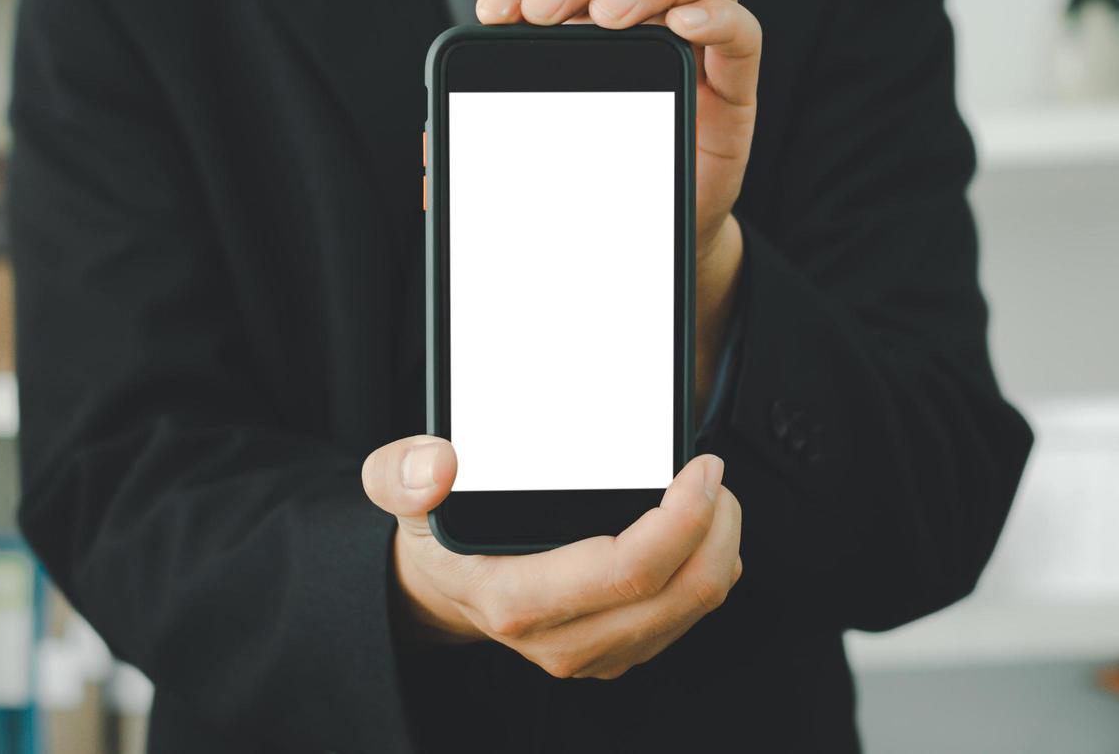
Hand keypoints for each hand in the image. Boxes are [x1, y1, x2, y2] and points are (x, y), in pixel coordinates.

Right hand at [362, 436, 742, 679]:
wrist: (443, 591)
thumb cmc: (439, 538)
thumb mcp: (399, 490)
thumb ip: (401, 472)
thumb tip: (437, 466)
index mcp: (517, 599)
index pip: (629, 572)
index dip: (681, 519)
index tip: (698, 470)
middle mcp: (563, 639)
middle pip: (681, 592)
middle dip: (717, 525)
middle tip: (713, 473)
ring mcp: (596, 652)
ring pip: (694, 607)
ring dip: (720, 545)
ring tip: (711, 494)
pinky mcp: (619, 650)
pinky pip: (689, 615)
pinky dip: (706, 566)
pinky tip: (694, 528)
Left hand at [475, 0, 758, 408]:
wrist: (641, 247)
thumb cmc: (582, 186)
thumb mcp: (529, 156)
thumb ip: (488, 138)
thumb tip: (432, 148)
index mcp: (589, 18)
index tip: (491, 13)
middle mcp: (650, 14)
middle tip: (543, 12)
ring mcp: (698, 44)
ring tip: (608, 17)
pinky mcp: (735, 85)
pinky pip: (744, 30)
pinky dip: (717, 15)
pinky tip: (684, 25)